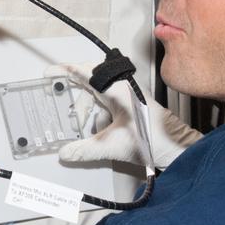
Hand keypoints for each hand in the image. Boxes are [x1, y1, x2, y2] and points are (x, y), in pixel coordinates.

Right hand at [47, 63, 201, 169]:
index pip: (84, 72)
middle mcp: (123, 88)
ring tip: (87, 127)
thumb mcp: (113, 147)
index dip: (64, 71)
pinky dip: (100, 118)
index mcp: (117, 89)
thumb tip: (67, 153)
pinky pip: (107, 105)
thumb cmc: (154, 140)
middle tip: (62, 99)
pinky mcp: (132, 104)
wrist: (175, 147)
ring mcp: (128, 95)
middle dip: (76, 97)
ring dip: (90, 112)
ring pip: (98, 97)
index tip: (49, 73)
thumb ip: (85, 150)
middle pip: (89, 83)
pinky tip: (102, 133)